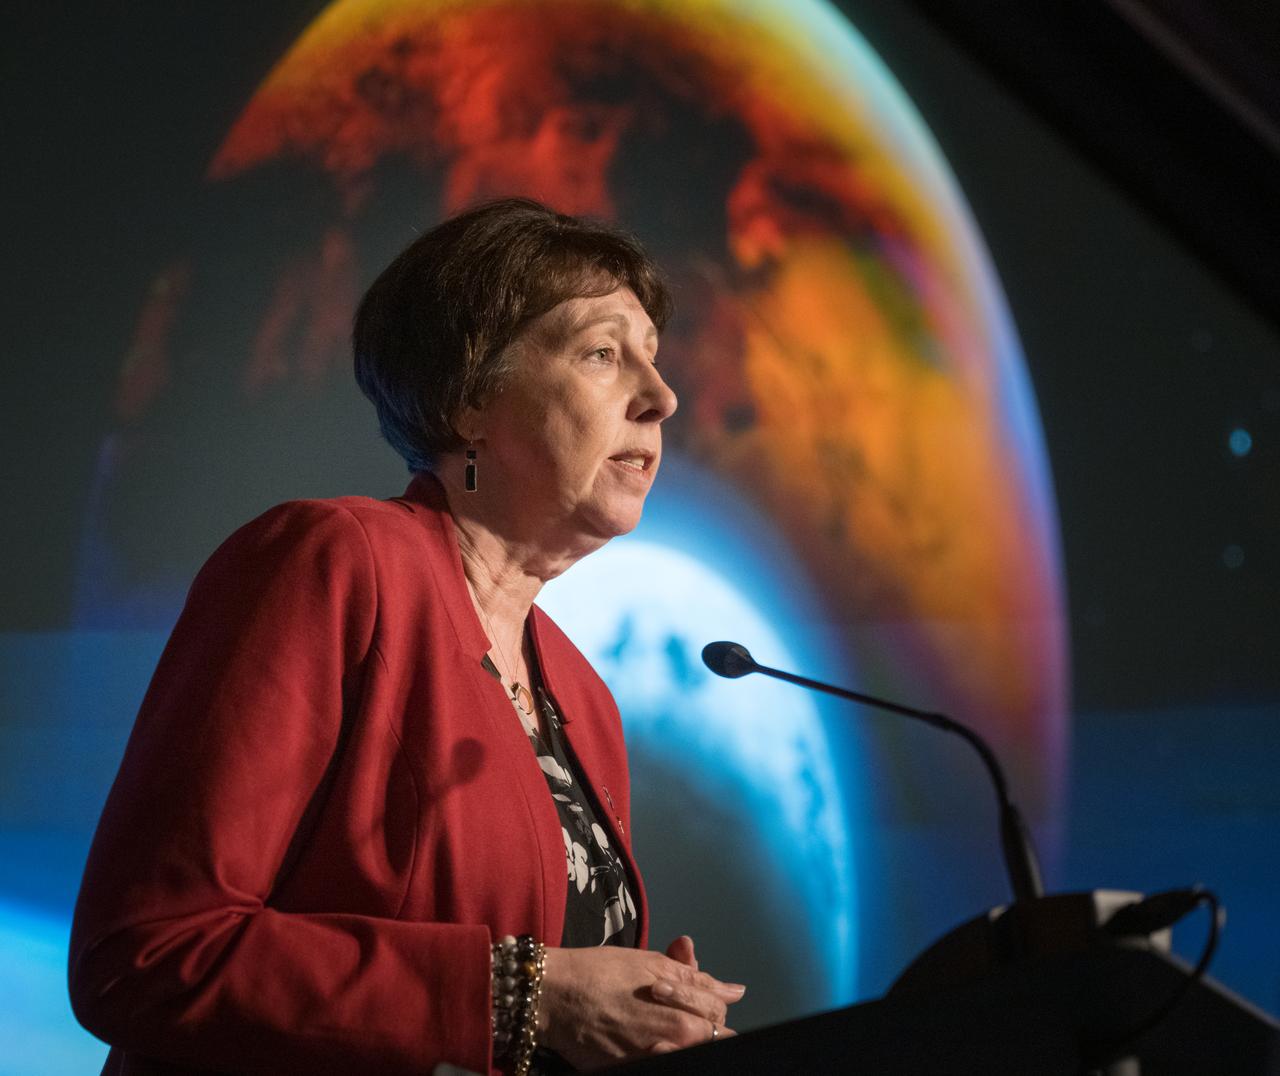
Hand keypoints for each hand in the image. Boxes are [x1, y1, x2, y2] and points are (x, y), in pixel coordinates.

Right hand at [537, 938, 744, 1069]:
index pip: (719, 1018)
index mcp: (683, 1019)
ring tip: (652, 1022)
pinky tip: (641, 1035)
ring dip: (679, 1038)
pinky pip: (658, 1060)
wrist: (555, 995)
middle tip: (669, 1009)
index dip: (711, 1004)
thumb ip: (697, 981)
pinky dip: (658, 1047)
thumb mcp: (652, 965)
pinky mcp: (628, 1068)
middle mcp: (672, 1047)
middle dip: (701, 1024)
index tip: (695, 998)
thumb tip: (735, 991)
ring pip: (684, 1051)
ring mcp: (649, 1061)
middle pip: (708, 1040)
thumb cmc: (602, 972)